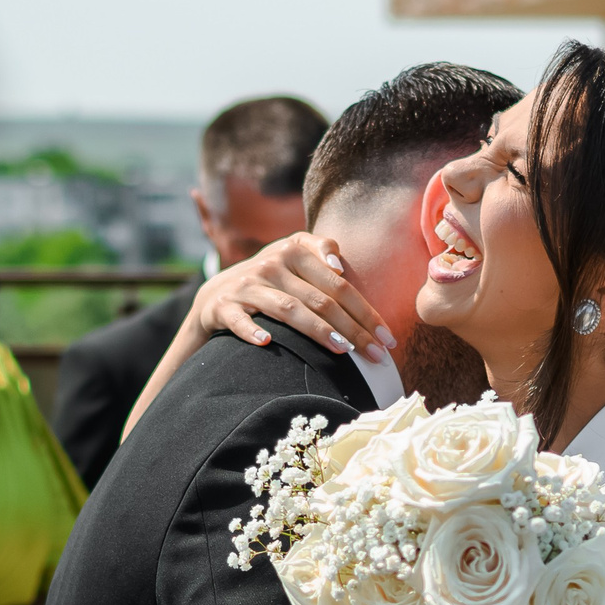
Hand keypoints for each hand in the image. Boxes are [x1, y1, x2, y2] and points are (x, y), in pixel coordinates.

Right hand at [190, 233, 393, 363]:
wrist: (217, 292)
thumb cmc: (271, 278)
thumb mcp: (293, 254)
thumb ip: (320, 249)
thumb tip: (341, 265)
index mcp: (293, 250)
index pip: (339, 285)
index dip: (366, 312)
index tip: (387, 338)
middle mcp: (271, 265)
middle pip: (320, 300)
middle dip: (353, 329)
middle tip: (376, 354)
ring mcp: (247, 286)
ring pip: (289, 309)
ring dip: (317, 330)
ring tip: (343, 350)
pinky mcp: (224, 307)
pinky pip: (239, 320)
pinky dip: (251, 330)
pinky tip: (266, 342)